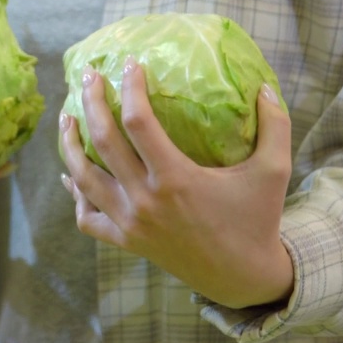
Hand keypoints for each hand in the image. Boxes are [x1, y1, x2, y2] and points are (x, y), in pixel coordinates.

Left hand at [59, 56, 294, 309]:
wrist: (243, 278)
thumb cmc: (257, 220)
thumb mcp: (274, 172)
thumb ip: (274, 126)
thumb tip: (265, 86)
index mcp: (175, 179)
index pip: (139, 123)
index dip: (131, 88)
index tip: (130, 64)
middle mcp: (144, 200)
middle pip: (103, 142)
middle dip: (91, 103)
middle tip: (89, 77)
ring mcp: (130, 223)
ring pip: (83, 178)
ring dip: (70, 145)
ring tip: (67, 118)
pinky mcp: (126, 242)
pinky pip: (87, 218)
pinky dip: (74, 195)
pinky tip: (70, 175)